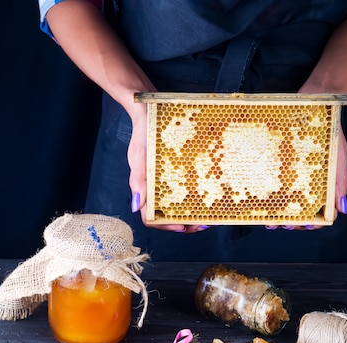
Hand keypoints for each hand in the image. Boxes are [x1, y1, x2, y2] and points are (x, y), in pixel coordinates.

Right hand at [127, 103, 203, 232]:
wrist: (148, 111)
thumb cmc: (142, 134)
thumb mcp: (138, 156)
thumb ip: (137, 181)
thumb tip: (136, 207)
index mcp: (145, 189)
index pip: (150, 218)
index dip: (166, 226)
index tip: (182, 227)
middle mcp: (156, 188)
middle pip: (168, 216)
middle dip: (185, 224)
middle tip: (204, 224)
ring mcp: (167, 181)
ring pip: (179, 206)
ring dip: (193, 214)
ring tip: (210, 217)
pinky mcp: (178, 171)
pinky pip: (187, 189)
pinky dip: (197, 197)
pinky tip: (210, 195)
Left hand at [266, 125, 346, 230]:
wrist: (314, 100)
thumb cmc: (329, 128)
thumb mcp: (338, 157)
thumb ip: (339, 182)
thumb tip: (340, 209)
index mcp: (321, 181)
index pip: (319, 209)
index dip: (312, 222)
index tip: (304, 226)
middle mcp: (304, 179)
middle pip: (298, 208)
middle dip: (291, 221)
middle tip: (281, 225)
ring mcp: (289, 171)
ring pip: (282, 198)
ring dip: (276, 213)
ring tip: (269, 220)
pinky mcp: (276, 161)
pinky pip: (269, 179)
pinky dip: (265, 193)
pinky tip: (259, 199)